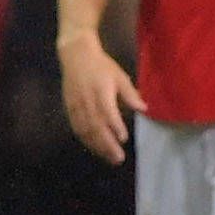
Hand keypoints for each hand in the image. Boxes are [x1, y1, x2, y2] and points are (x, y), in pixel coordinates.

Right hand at [58, 33, 144, 162]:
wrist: (76, 56)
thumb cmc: (101, 66)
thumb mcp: (119, 76)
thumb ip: (130, 94)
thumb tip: (144, 108)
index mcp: (101, 92)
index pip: (107, 112)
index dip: (115, 126)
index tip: (124, 138)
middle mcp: (87, 101)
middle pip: (96, 127)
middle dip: (107, 144)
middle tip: (118, 158)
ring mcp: (77, 107)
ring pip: (86, 131)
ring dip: (98, 146)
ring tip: (110, 158)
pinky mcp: (70, 109)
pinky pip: (77, 129)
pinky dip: (86, 141)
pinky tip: (95, 149)